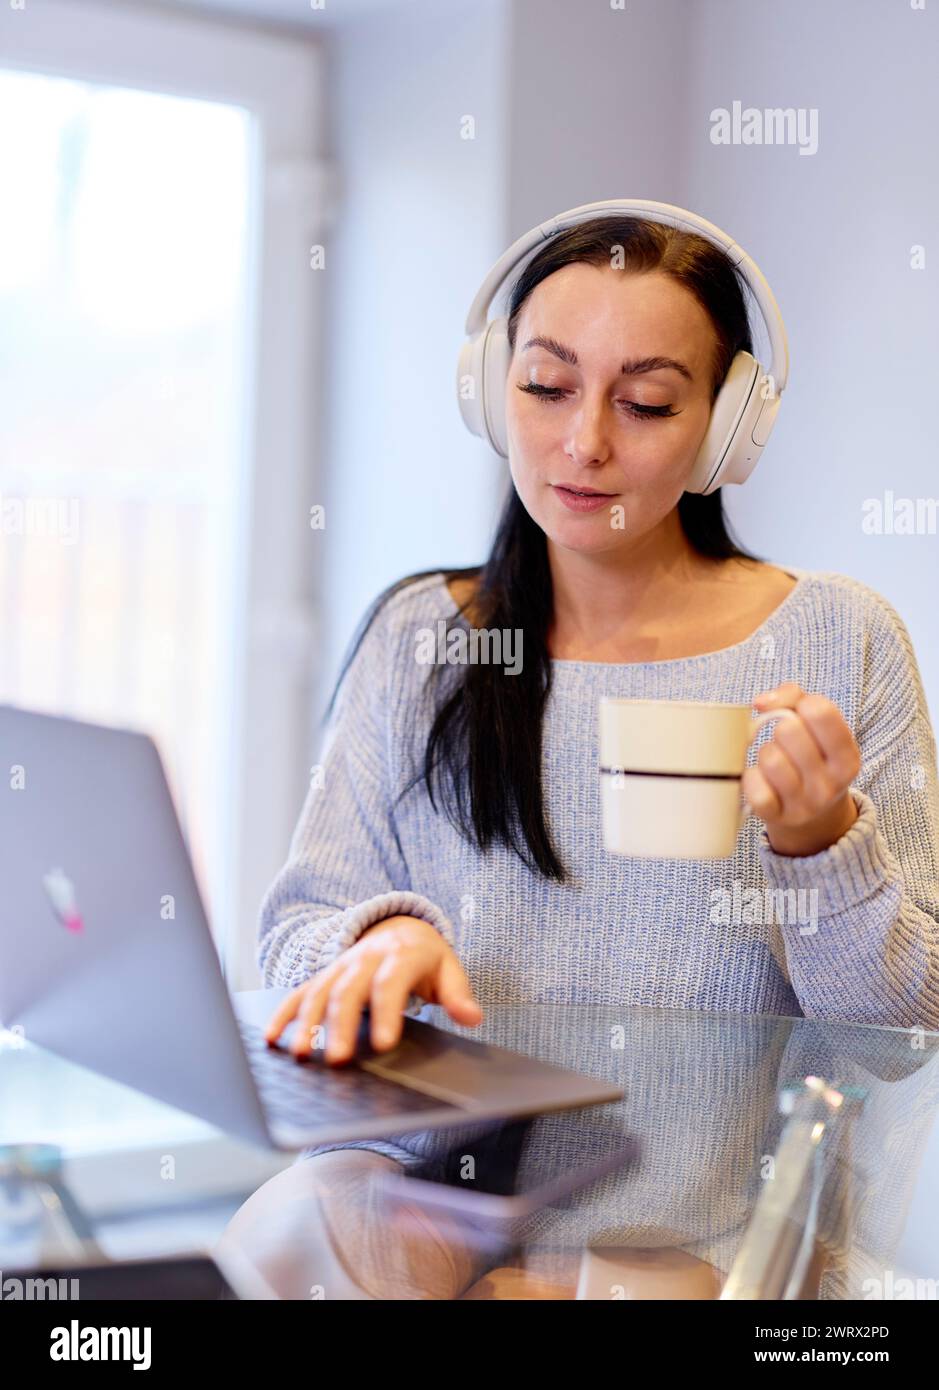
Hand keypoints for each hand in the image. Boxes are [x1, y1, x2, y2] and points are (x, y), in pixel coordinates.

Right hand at [264, 914, 482, 1063]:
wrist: (399, 929)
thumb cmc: (426, 959)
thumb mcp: (449, 971)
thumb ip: (458, 994)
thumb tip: (472, 1017)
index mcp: (401, 955)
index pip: (391, 982)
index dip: (387, 1012)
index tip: (385, 1044)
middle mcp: (366, 957)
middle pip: (350, 990)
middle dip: (342, 1024)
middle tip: (340, 1059)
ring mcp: (341, 966)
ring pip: (321, 992)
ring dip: (308, 1023)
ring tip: (303, 1055)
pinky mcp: (323, 977)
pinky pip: (299, 992)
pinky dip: (283, 1014)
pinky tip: (272, 1038)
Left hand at [744, 682, 861, 855]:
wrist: (814, 814)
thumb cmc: (812, 755)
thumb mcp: (817, 726)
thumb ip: (793, 696)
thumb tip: (761, 702)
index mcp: (847, 759)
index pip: (820, 712)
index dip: (803, 704)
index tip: (802, 714)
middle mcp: (830, 785)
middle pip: (788, 730)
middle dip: (781, 729)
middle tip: (787, 741)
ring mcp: (804, 804)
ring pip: (770, 758)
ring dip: (766, 753)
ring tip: (776, 761)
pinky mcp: (776, 816)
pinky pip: (754, 789)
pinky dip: (751, 778)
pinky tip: (761, 779)